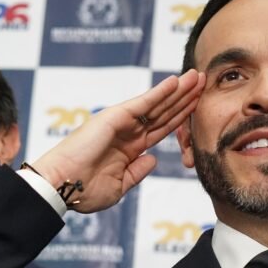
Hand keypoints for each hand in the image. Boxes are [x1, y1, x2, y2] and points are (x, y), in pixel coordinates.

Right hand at [31, 69, 204, 212]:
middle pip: (164, 112)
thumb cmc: (83, 191)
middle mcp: (128, 132)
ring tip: (198, 76)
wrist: (62, 187)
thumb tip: (153, 159)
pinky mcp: (115, 117)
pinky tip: (176, 82)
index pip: (163, 128)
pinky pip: (142, 103)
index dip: (182, 117)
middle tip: (206, 81)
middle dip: (186, 97)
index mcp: (130, 148)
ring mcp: (122, 123)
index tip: (201, 106)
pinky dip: (159, 92)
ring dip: (179, 90)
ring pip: (157, 104)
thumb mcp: (119, 186)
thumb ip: (137, 172)